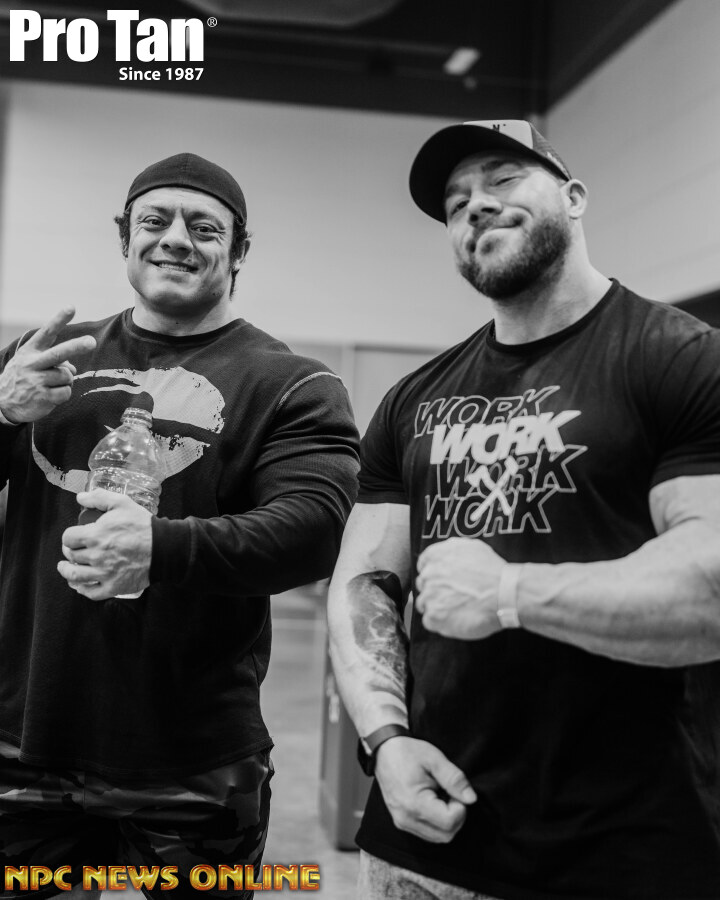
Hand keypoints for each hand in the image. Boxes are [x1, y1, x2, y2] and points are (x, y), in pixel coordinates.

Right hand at [0, 307, 95, 423]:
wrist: (3, 402)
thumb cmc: (24, 377)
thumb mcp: (31, 362)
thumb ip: (54, 359)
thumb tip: (73, 368)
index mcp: (31, 351)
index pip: (47, 332)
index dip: (59, 320)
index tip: (71, 307)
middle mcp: (33, 364)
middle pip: (59, 354)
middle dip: (76, 347)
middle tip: (92, 342)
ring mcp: (37, 381)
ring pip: (68, 376)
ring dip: (66, 381)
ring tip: (50, 385)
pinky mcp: (42, 397)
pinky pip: (66, 392)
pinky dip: (64, 394)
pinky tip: (50, 396)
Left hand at [58, 490, 152, 600]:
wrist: (164, 547)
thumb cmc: (143, 525)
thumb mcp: (122, 503)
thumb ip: (99, 497)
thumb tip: (81, 498)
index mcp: (95, 535)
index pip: (68, 538)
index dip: (69, 536)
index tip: (73, 537)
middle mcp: (96, 556)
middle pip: (71, 556)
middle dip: (69, 551)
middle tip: (72, 549)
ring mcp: (104, 574)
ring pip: (75, 576)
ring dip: (67, 571)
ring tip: (65, 568)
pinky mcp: (114, 587)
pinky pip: (91, 592)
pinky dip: (82, 589)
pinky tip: (80, 585)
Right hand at [374, 736, 475, 842]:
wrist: (384, 751)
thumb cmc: (407, 752)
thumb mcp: (434, 759)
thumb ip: (454, 779)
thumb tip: (471, 799)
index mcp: (414, 803)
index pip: (450, 822)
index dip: (461, 807)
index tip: (456, 791)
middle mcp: (406, 819)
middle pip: (446, 835)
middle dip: (457, 816)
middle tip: (452, 794)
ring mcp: (403, 823)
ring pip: (438, 837)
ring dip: (448, 821)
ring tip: (442, 797)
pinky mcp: (402, 823)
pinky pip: (428, 833)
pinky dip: (438, 823)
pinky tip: (435, 803)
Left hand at [415, 537, 504, 639]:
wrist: (504, 593)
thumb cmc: (493, 572)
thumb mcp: (472, 547)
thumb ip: (452, 551)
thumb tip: (446, 556)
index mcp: (436, 555)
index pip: (423, 565)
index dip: (434, 574)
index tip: (442, 581)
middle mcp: (429, 574)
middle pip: (424, 585)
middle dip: (435, 590)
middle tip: (453, 596)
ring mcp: (429, 595)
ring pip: (424, 603)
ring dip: (437, 607)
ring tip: (457, 609)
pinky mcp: (434, 616)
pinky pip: (430, 621)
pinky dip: (441, 623)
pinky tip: (457, 619)